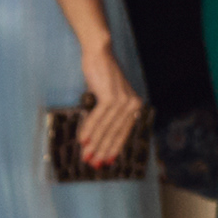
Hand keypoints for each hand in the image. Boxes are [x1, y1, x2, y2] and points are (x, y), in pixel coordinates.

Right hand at [73, 40, 143, 170]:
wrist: (99, 53)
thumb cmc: (102, 75)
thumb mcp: (109, 96)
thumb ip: (110, 113)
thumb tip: (99, 135)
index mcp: (134, 106)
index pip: (124, 133)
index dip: (114, 149)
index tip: (105, 161)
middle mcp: (132, 105)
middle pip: (116, 133)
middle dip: (103, 151)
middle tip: (94, 164)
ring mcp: (123, 101)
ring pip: (107, 128)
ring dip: (95, 144)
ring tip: (86, 156)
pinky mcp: (111, 96)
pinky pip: (98, 118)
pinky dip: (90, 130)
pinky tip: (83, 141)